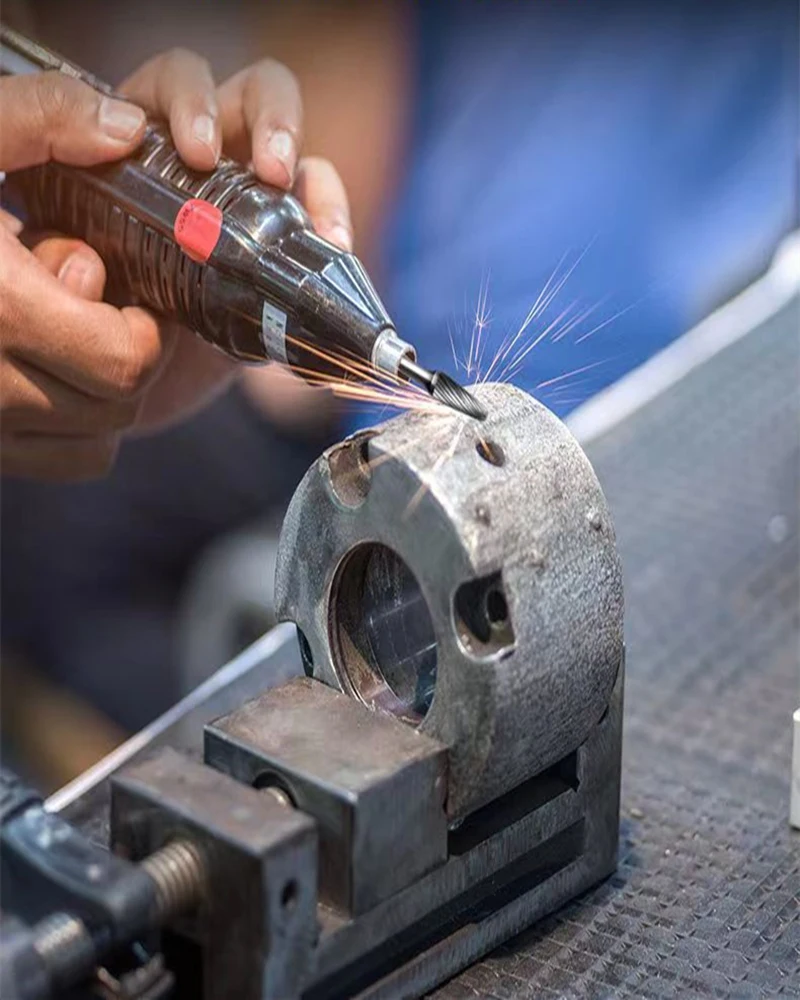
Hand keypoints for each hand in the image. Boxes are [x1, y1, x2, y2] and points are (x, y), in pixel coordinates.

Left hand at [1, 50, 351, 479]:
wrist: (124, 384)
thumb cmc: (84, 317)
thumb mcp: (58, 270)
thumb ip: (59, 250)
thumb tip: (86, 258)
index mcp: (140, 147)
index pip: (172, 87)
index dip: (189, 105)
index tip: (197, 154)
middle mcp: (202, 164)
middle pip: (250, 96)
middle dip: (269, 120)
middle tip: (268, 172)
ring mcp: (251, 205)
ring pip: (296, 151)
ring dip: (312, 176)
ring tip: (317, 221)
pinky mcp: (285, 253)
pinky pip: (322, 221)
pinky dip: (335, 228)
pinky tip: (335, 251)